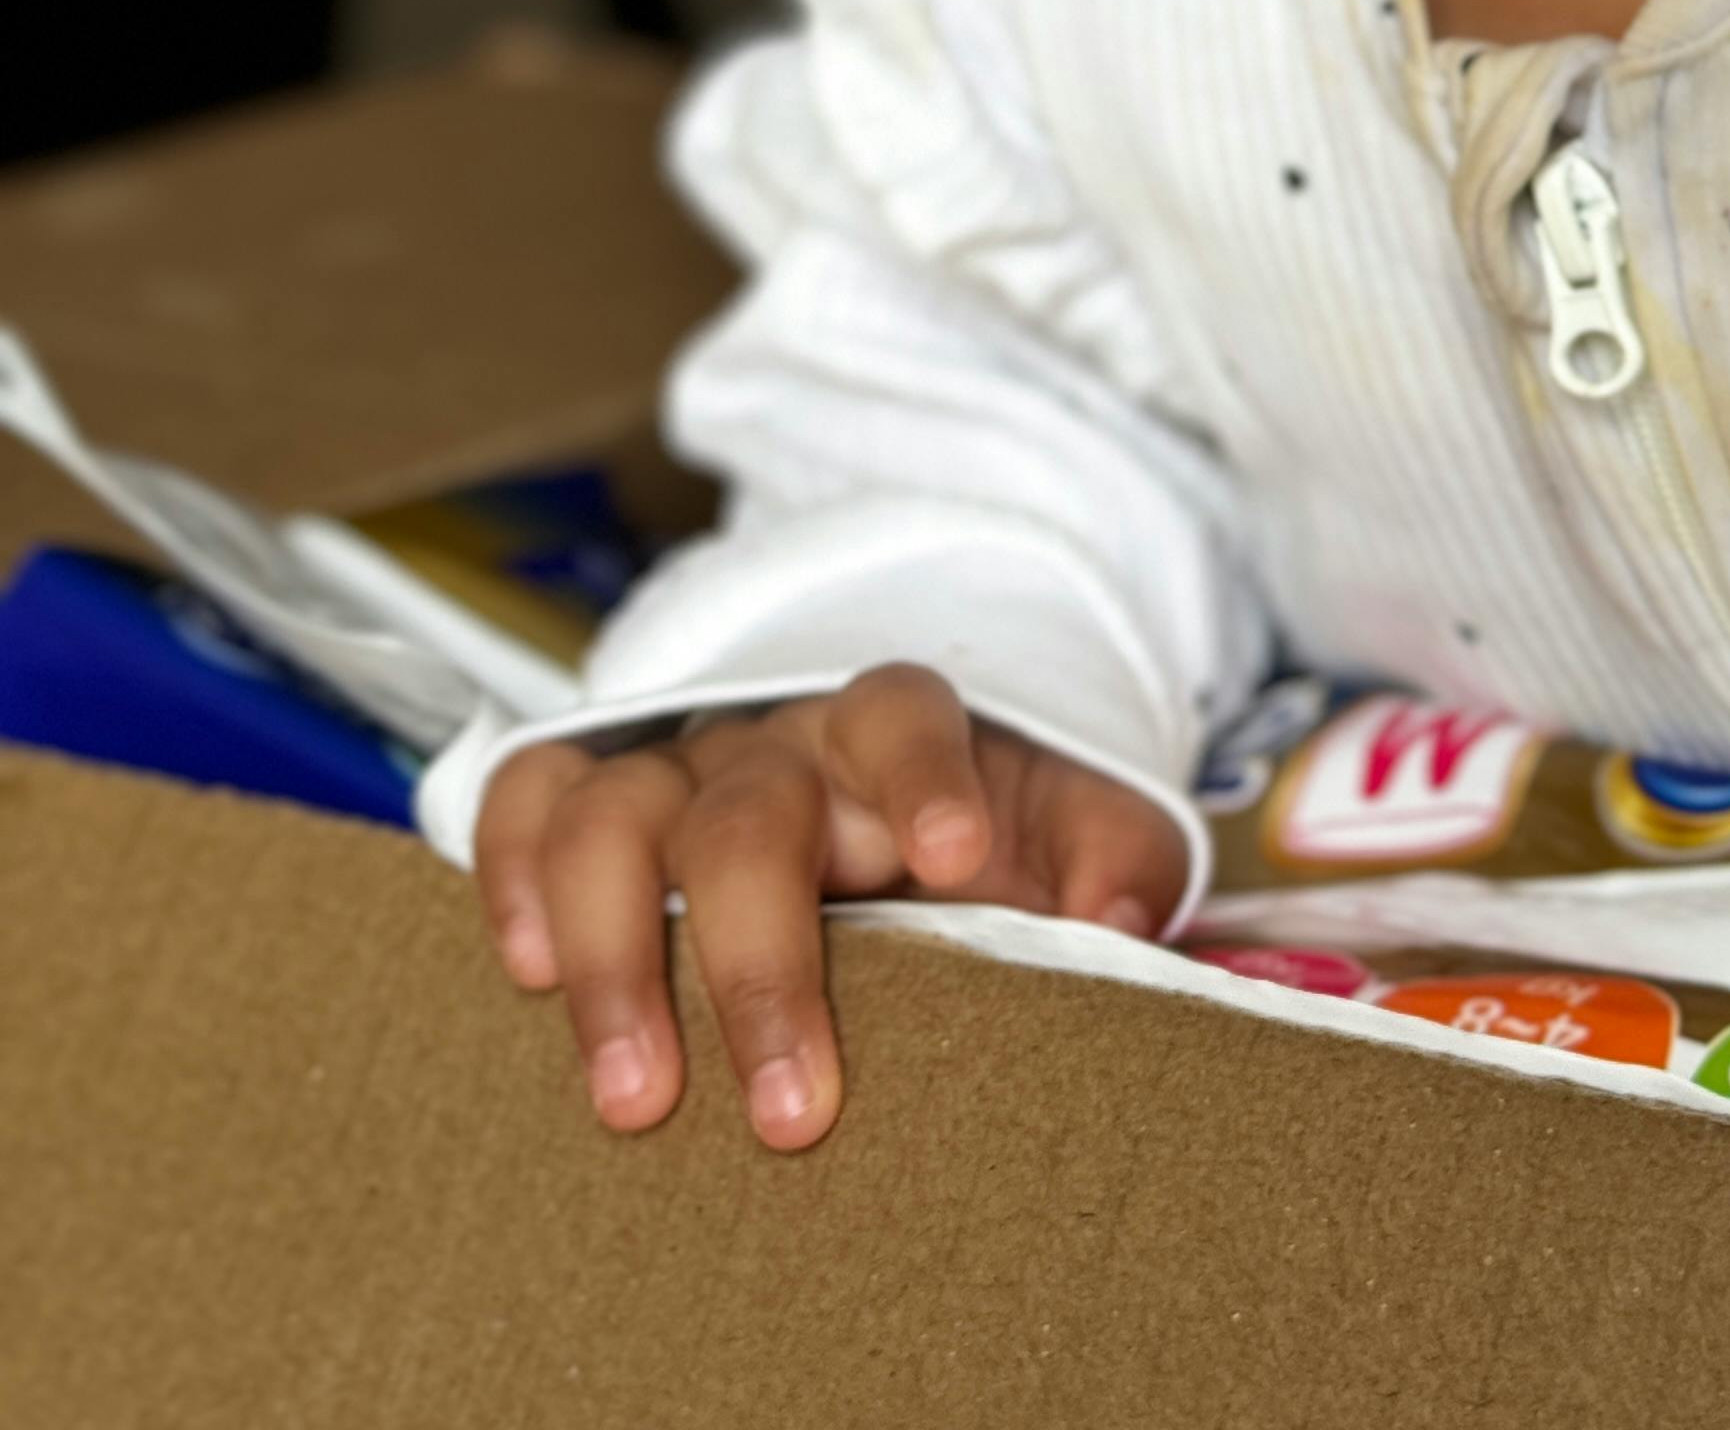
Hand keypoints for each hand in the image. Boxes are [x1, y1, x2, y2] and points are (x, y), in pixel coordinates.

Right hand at [473, 660, 1188, 1149]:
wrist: (882, 796)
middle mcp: (774, 744)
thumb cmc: (976, 834)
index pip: (904, 715)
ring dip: (620, 955)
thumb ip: (1112, 856)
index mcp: (894, 733)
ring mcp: (674, 772)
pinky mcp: (592, 805)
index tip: (956, 859)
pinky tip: (531, 972)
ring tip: (639, 1095)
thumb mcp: (1068, 828)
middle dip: (762, 964)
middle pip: (749, 815)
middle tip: (795, 1111)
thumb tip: (1121, 920)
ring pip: (613, 813)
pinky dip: (510, 869)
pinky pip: (529, 798)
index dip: (926, 779)